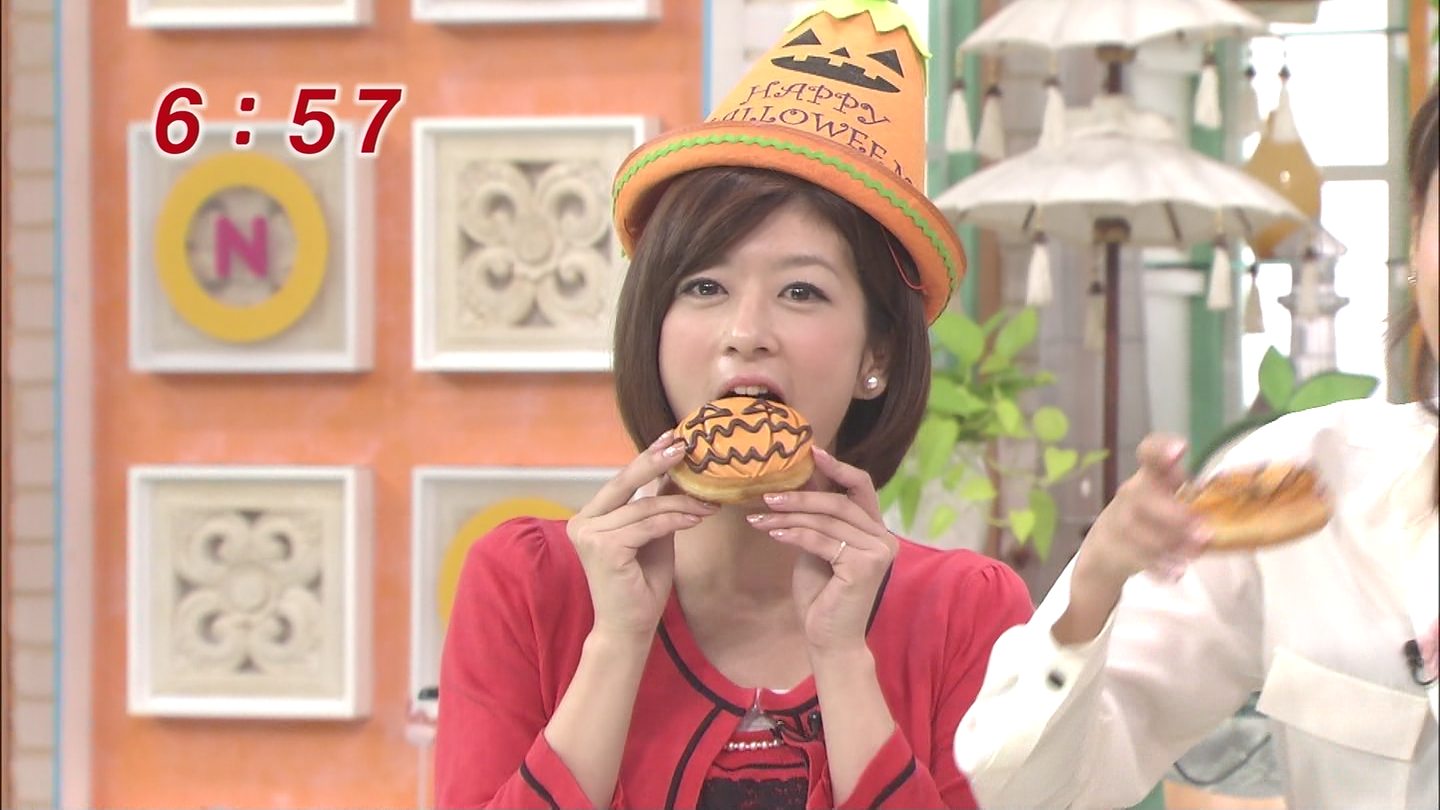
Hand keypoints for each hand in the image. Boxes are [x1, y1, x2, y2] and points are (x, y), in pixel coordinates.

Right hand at [567, 430, 718, 641]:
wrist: (629, 628)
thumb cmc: (641, 585)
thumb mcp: (653, 535)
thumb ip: (657, 505)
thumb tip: (677, 470)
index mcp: (591, 516)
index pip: (622, 481)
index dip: (648, 459)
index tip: (673, 438)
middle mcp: (583, 521)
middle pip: (625, 482)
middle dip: (656, 461)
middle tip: (684, 445)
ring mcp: (589, 534)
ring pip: (644, 507)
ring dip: (681, 504)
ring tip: (708, 504)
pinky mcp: (603, 548)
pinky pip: (648, 526)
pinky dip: (675, 521)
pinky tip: (697, 519)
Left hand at [746, 448, 895, 653]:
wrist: (829, 639)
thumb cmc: (822, 595)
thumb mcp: (816, 546)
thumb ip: (815, 519)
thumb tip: (798, 481)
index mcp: (875, 530)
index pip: (861, 487)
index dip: (837, 467)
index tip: (811, 451)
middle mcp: (884, 537)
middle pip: (838, 502)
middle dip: (800, 496)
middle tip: (768, 494)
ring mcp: (878, 551)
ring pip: (827, 521)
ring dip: (789, 517)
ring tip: (760, 517)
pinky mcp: (866, 566)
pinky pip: (822, 540)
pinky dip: (794, 535)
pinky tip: (773, 534)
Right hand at [1076, 434, 1210, 590]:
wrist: (1106, 547)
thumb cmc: (1149, 516)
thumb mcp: (1166, 500)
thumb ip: (1193, 499)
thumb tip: (1231, 507)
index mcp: (1149, 476)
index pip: (1149, 453)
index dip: (1161, 449)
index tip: (1181, 449)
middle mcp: (1131, 494)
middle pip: (1142, 496)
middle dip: (1174, 514)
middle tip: (1205, 530)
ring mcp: (1119, 522)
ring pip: (1139, 531)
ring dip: (1170, 543)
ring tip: (1195, 553)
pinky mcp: (1114, 549)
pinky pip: (1136, 558)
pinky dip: (1159, 567)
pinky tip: (1176, 573)